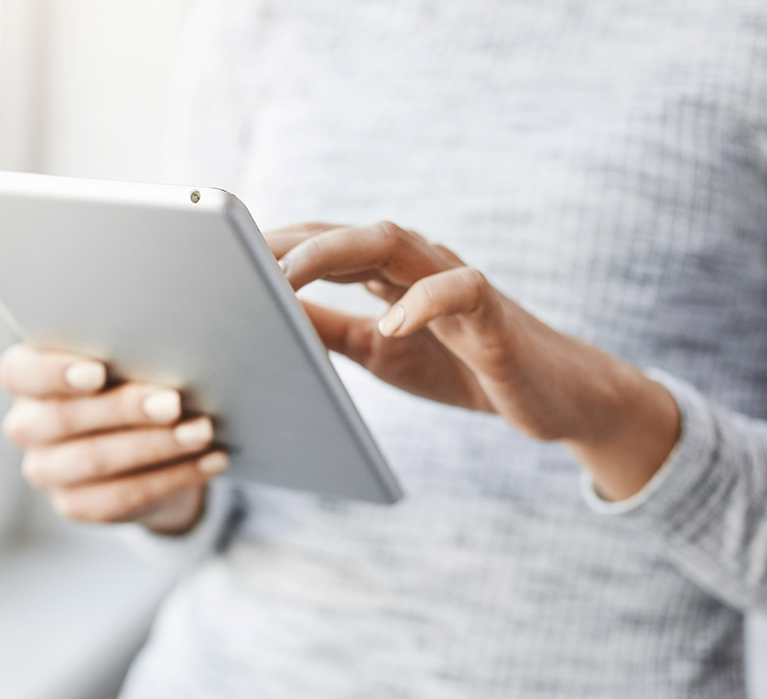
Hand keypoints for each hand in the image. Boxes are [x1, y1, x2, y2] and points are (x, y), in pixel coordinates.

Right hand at [0, 344, 227, 533]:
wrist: (145, 448)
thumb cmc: (130, 383)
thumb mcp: (124, 362)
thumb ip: (128, 355)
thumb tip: (168, 351)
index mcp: (26, 377)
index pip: (20, 373)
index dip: (54, 373)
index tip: (97, 371)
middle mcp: (27, 425)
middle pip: (64, 418)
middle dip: (124, 408)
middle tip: (173, 402)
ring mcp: (47, 470)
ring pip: (97, 459)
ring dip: (156, 445)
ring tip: (201, 431)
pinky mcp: (77, 505)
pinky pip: (125, 495)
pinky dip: (174, 475)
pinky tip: (210, 459)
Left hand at [269, 221, 679, 500]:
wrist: (546, 398)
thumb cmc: (458, 366)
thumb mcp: (377, 349)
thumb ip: (327, 329)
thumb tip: (264, 317)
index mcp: (386, 273)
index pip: (324, 243)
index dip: (274, 245)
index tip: (220, 256)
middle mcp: (418, 265)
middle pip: (348, 233)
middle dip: (291, 240)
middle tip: (237, 256)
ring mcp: (457, 282)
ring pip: (395, 243)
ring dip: (336, 254)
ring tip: (289, 277)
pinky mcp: (493, 314)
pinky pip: (460, 289)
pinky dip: (422, 301)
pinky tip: (389, 324)